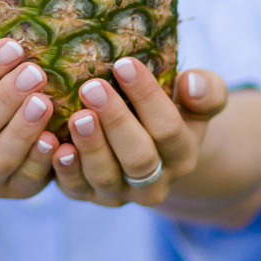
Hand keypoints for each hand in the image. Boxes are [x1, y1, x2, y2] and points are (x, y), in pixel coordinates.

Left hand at [51, 59, 227, 208]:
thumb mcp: (196, 101)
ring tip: (76, 115)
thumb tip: (191, 82)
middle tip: (93, 87)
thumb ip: (207, 91)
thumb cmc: (171, 111)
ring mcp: (120, 193)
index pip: (168, 128)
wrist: (150, 150)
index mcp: (183, 155)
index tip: (124, 64)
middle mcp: (154, 182)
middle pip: (138, 157)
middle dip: (116, 121)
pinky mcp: (88, 196)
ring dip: (90, 146)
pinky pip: (75, 188)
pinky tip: (53, 144)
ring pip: (106, 176)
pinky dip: (64, 169)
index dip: (147, 97)